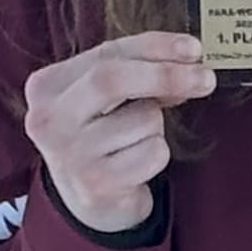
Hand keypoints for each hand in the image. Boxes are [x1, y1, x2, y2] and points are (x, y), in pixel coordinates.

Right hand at [22, 33, 211, 232]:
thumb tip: (189, 59)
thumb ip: (137, 72)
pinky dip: (157, 155)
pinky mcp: (95, 184)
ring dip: (157, 127)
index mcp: (46, 87)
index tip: (193, 48)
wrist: (89, 203)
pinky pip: (152, 153)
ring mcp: (69, 154)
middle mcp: (48, 119)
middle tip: (205, 78)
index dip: (155, 46)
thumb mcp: (107, 98)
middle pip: (113, 79)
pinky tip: (136, 166)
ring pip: (143, 119)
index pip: (106, 53)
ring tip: (134, 142)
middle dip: (166, 75)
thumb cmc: (102, 138)